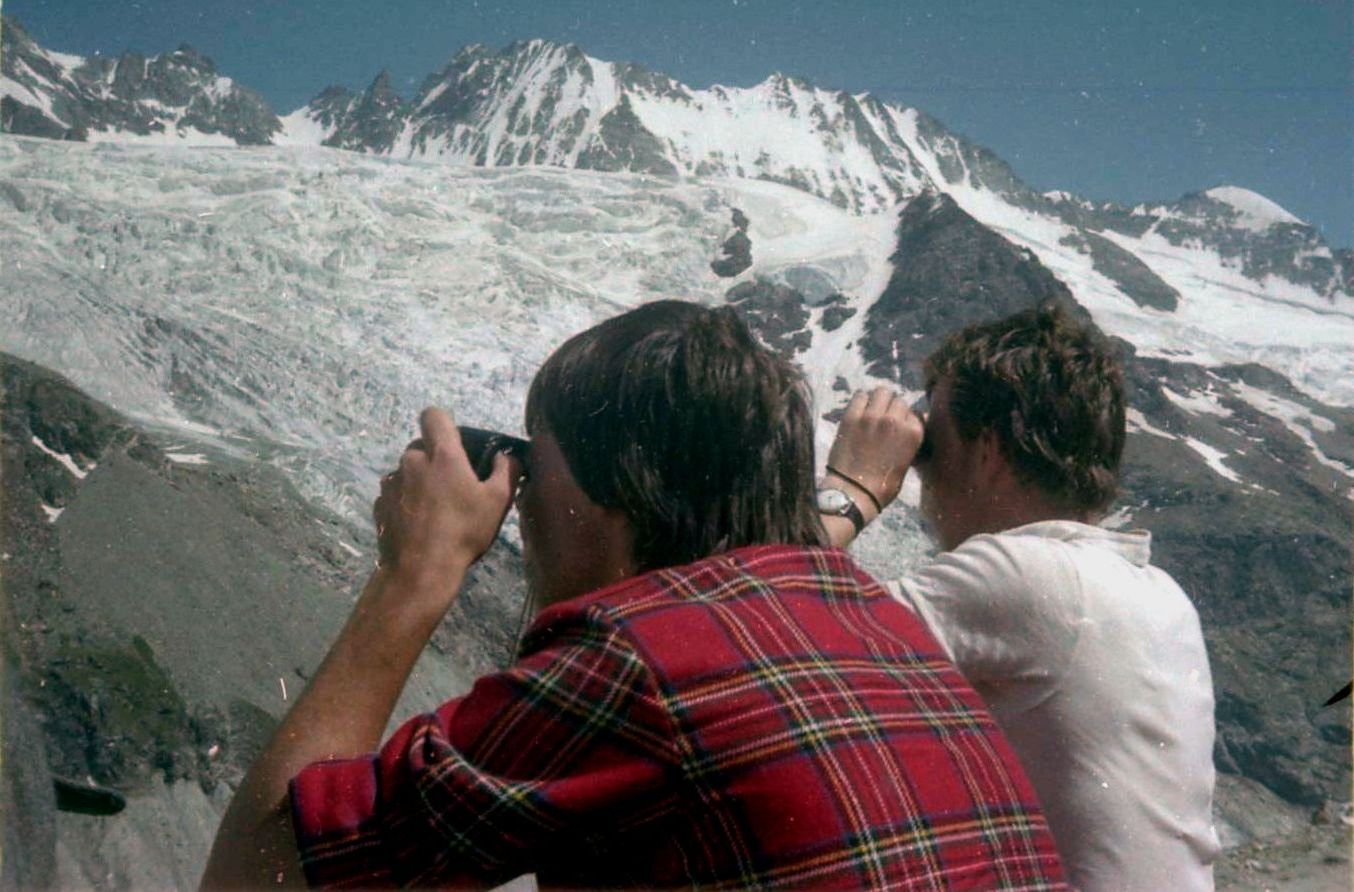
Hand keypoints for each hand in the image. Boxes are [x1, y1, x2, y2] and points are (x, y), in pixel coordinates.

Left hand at [374, 408, 518, 595]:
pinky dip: (406, 501)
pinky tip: (419, 524)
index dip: (445, 424)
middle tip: (453, 484)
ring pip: (407, 470)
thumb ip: (506, 470)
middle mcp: (411, 461)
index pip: (434, 415)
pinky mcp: (379, 505)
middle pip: (420, 445)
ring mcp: (391, 483)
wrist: (420, 570)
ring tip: (435, 509)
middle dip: (434, 458)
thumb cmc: (463, 531)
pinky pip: (395, 493)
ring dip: (419, 480)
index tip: (457, 444)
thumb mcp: (498, 501)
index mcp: (441, 454)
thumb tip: (505, 455)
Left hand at [826, 386, 923, 513]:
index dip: (906, 420)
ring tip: (872, 412)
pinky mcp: (851, 416)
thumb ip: (909, 439)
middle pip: (898, 400)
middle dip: (893, 408)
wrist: (854, 492)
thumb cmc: (883, 485)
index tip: (899, 426)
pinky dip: (861, 401)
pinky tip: (859, 411)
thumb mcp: (907, 462)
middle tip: (884, 419)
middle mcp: (895, 420)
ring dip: (878, 400)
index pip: (915, 413)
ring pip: (881, 392)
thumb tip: (910, 423)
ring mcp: (872, 416)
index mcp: (913, 433)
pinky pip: (859, 396)